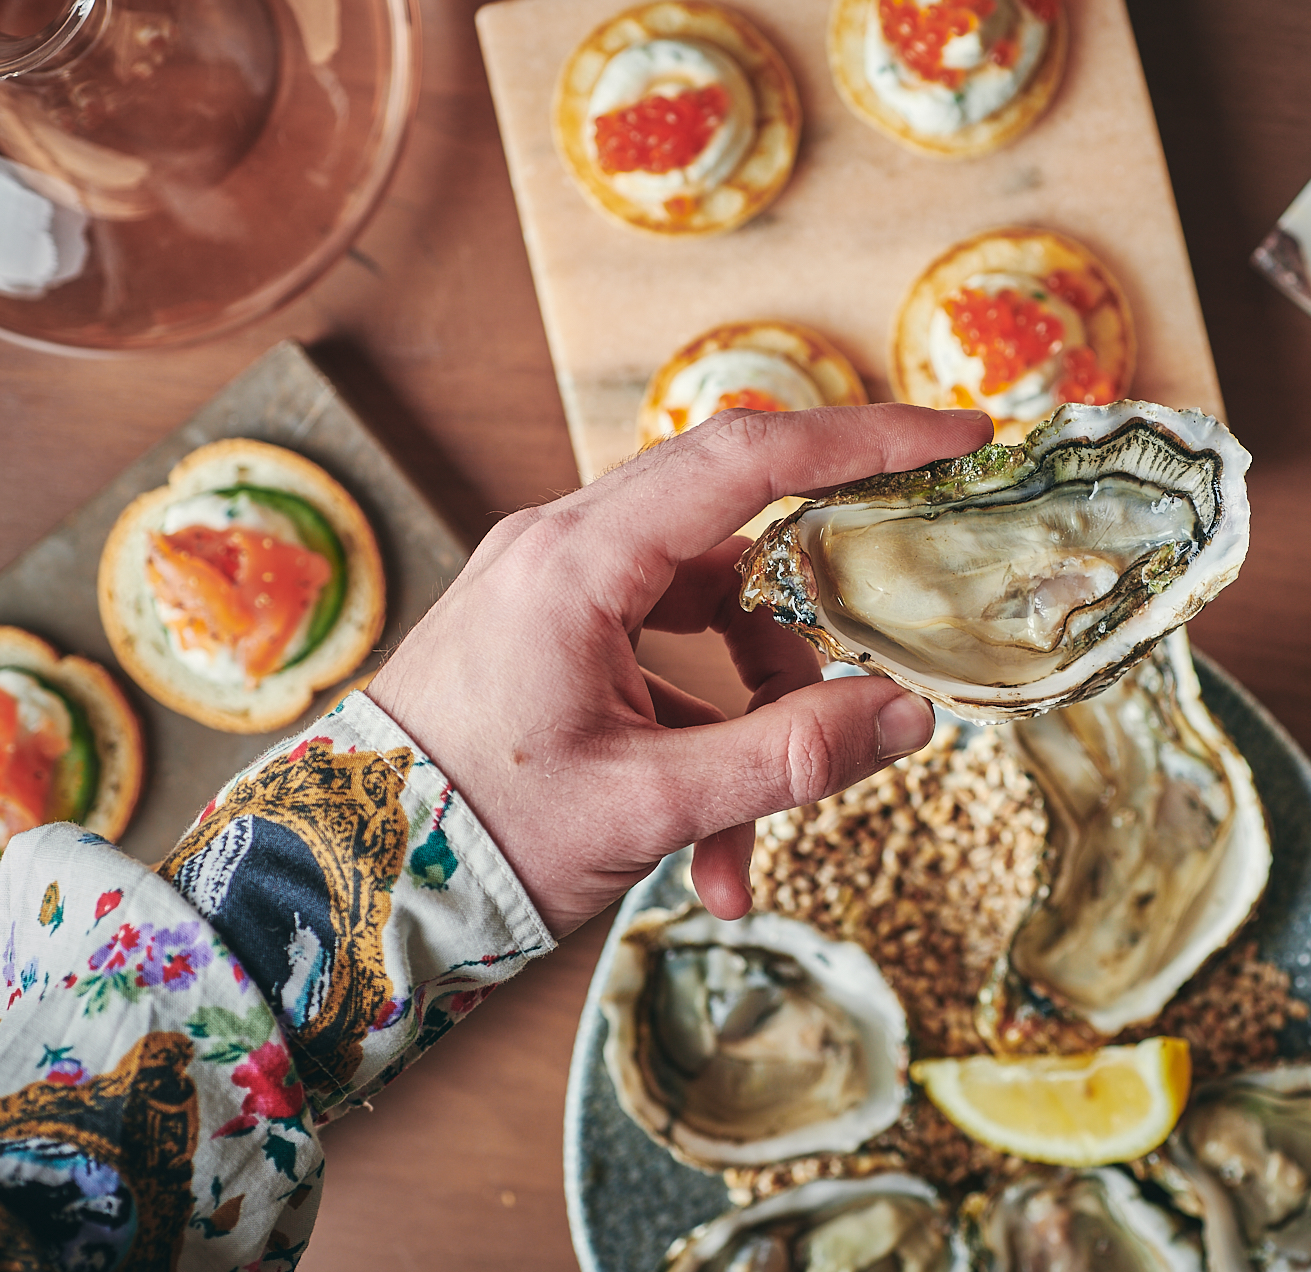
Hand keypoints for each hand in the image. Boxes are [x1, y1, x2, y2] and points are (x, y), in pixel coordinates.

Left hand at [368, 405, 991, 936]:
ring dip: (754, 718)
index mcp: (577, 562)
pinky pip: (667, 658)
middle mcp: (563, 549)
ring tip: (744, 848)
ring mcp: (558, 588)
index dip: (864, 440)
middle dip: (828, 583)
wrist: (340, 886)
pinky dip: (705, 739)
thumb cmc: (468, 837)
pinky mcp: (556, 633)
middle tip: (918, 572)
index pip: (747, 458)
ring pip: (711, 612)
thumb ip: (787, 758)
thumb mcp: (646, 806)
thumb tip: (907, 716)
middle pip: (739, 522)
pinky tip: (708, 851)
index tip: (955, 439)